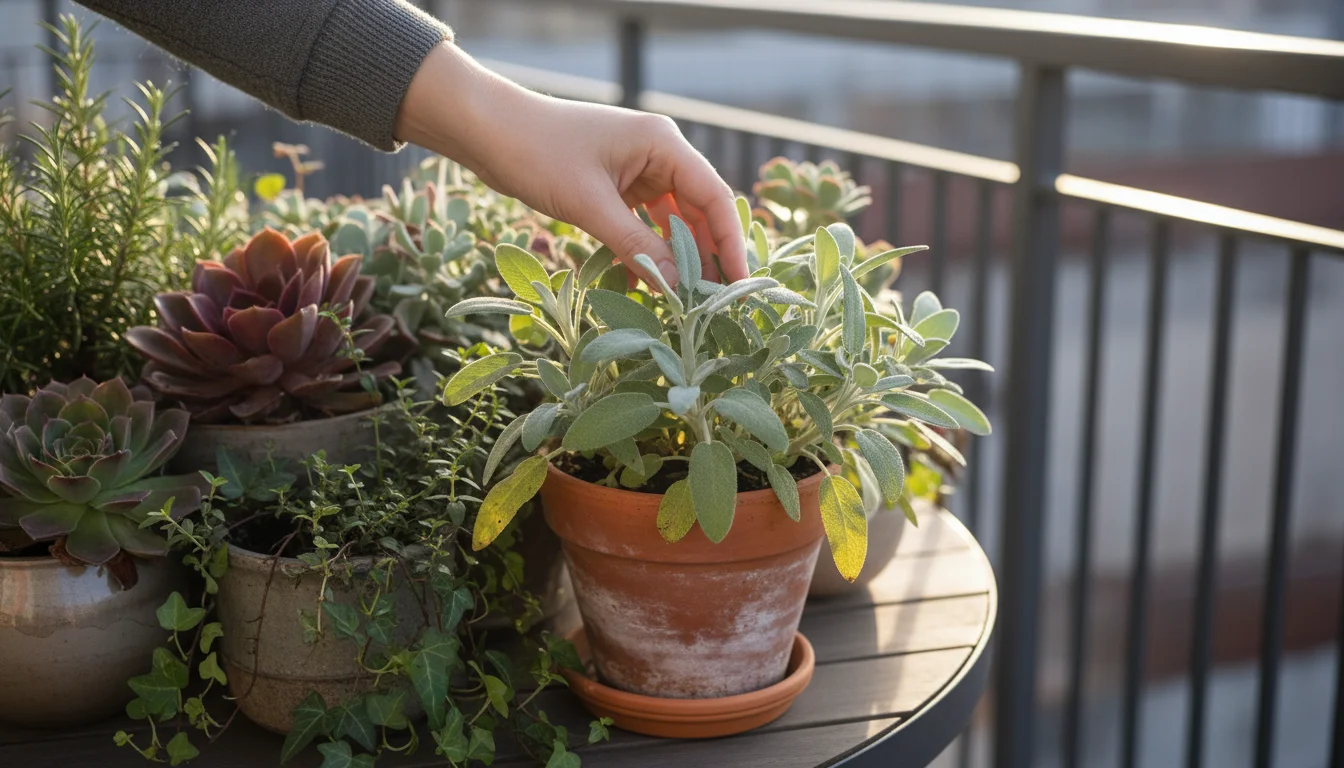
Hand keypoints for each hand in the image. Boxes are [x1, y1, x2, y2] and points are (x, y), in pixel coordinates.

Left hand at [394, 43, 747, 287]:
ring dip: (674, 259)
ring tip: (683, 300)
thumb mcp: (590, 205)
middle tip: (713, 301)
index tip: (740, 284)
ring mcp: (636, 170)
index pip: (714, 197)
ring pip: (671, 222)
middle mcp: (657, 154)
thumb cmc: (537, 153)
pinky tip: (643, 286)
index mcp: (663, 144)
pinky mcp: (615, 186)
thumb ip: (637, 245)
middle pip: (698, 212)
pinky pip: (642, 225)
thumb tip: (678, 287)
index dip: (730, 243)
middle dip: (705, 256)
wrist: (485, 131)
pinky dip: (644, 253)